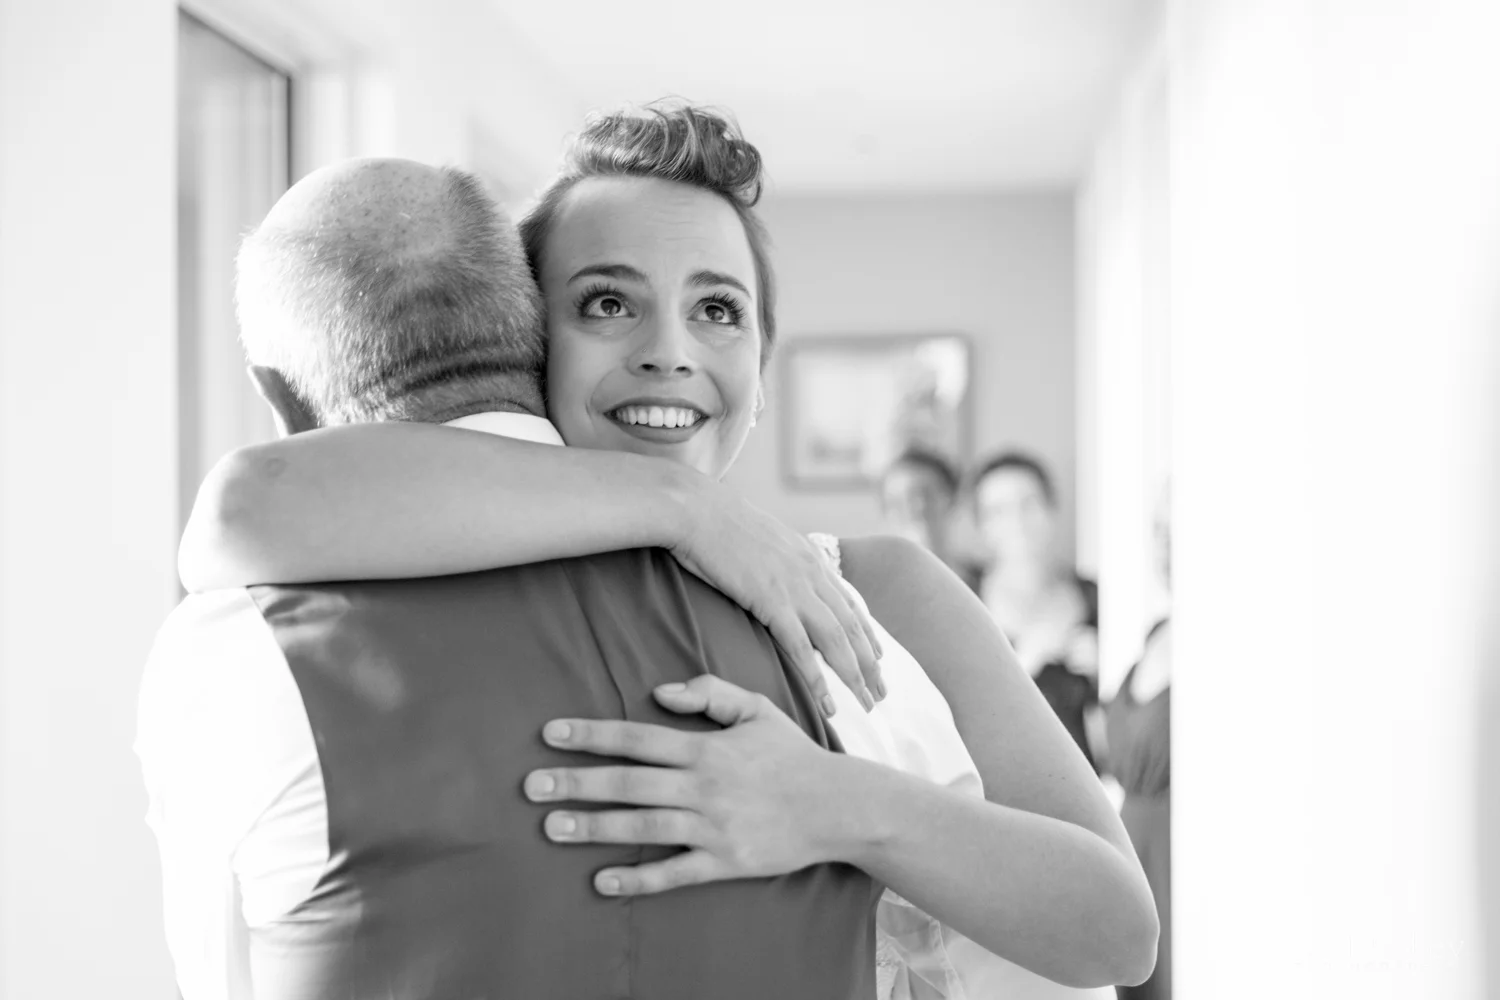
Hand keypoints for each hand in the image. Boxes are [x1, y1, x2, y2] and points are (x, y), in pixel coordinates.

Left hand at [523, 674, 847, 895]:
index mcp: (706, 748)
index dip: (592, 735)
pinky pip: (674, 873)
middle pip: (629, 782)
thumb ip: (709, 693)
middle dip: (577, 783)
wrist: (838, 806)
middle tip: (531, 787)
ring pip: (643, 826)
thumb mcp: (756, 708)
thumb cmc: (792, 756)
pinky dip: (638, 878)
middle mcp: (703, 787)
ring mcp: (713, 827)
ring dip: (595, 827)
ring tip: (552, 827)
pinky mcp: (725, 863)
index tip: (551, 734)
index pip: (638, 738)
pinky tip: (601, 880)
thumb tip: (658, 692)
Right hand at [669, 477, 883, 713]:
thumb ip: (776, 558)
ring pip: (837, 640)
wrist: (695, 508)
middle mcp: (811, 572)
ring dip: (855, 676)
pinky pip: (801, 648)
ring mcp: (794, 587)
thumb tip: (773, 572)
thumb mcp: (760, 536)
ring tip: (867, 704)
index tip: (879, 657)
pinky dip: (817, 678)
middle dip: (870, 663)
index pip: (849, 602)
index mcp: (809, 556)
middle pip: (852, 626)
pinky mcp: (771, 600)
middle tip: (882, 693)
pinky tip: (827, 702)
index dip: (867, 633)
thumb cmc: (714, 521)